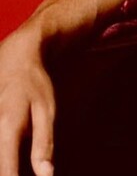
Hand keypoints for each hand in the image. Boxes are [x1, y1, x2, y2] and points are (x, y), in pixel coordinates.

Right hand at [0, 31, 54, 175]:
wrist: (14, 57)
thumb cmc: (34, 85)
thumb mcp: (46, 110)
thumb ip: (43, 144)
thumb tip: (46, 175)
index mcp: (7, 127)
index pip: (6, 172)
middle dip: (7, 171)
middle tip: (19, 169)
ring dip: (5, 161)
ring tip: (14, 161)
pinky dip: (2, 152)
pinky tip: (8, 151)